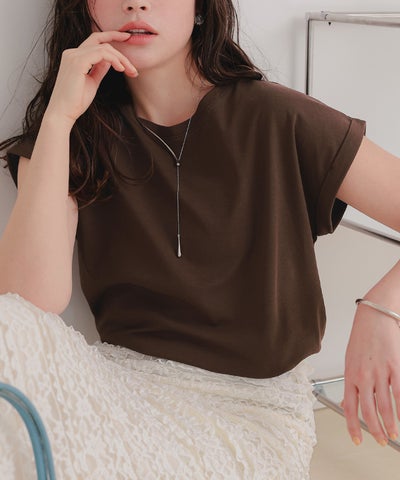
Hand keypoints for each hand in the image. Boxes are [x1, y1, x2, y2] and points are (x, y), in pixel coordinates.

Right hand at [45, 31, 137, 126]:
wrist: (63, 113)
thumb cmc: (76, 102)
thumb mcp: (92, 82)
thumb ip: (99, 69)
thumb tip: (110, 61)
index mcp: (74, 56)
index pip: (95, 40)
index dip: (111, 36)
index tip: (127, 38)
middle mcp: (72, 53)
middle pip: (101, 41)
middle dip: (120, 52)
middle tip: (133, 68)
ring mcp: (73, 56)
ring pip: (104, 48)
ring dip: (121, 59)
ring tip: (129, 71)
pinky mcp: (77, 62)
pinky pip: (101, 54)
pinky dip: (114, 59)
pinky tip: (120, 69)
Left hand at [342, 302, 399, 445]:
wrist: (374, 317)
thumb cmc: (362, 338)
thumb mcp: (350, 361)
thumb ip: (351, 383)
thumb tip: (348, 403)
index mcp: (350, 375)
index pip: (350, 407)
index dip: (353, 427)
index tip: (357, 439)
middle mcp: (363, 376)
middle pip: (369, 411)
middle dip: (376, 430)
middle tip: (381, 440)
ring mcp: (380, 372)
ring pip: (385, 406)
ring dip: (390, 424)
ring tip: (393, 434)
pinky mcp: (395, 367)